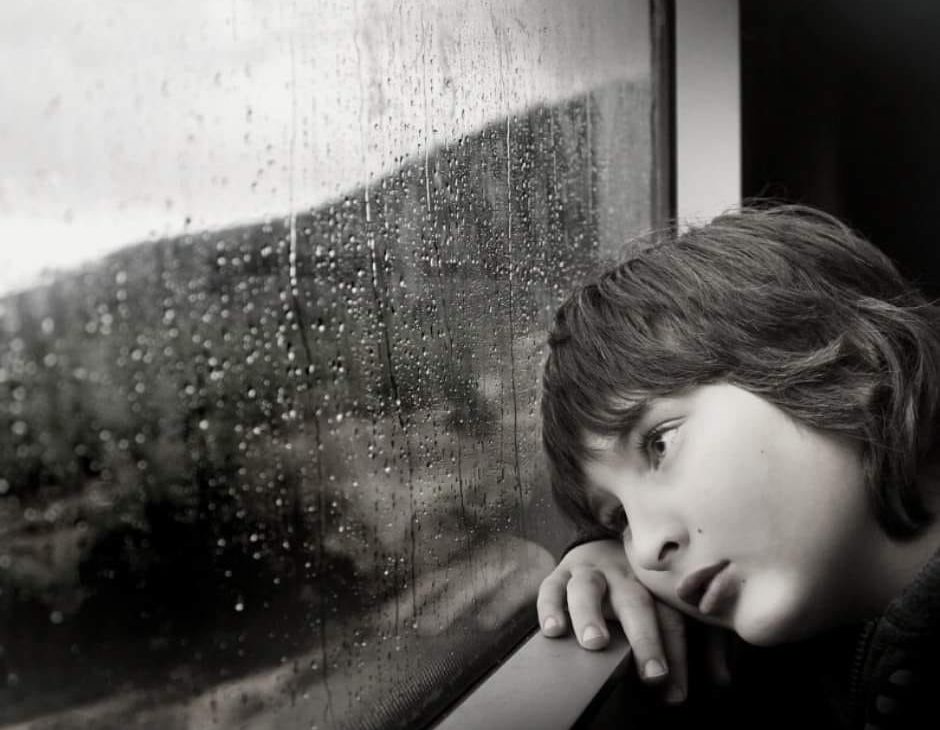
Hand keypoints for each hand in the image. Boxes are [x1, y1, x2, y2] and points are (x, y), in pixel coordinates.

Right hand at [537, 538, 693, 702]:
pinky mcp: (561, 572)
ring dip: (591, 615)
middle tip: (652, 674)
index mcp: (656, 584)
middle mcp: (623, 574)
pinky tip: (553, 630)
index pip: (671, 619)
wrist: (606, 537)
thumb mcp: (674, 607)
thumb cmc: (645, 586)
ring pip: (587, 589)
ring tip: (594, 644)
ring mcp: (590, 571)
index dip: (677, 654)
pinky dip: (549, 607)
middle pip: (635, 603)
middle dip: (645, 639)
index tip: (676, 691)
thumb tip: (723, 680)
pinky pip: (551, 586)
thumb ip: (701, 643)